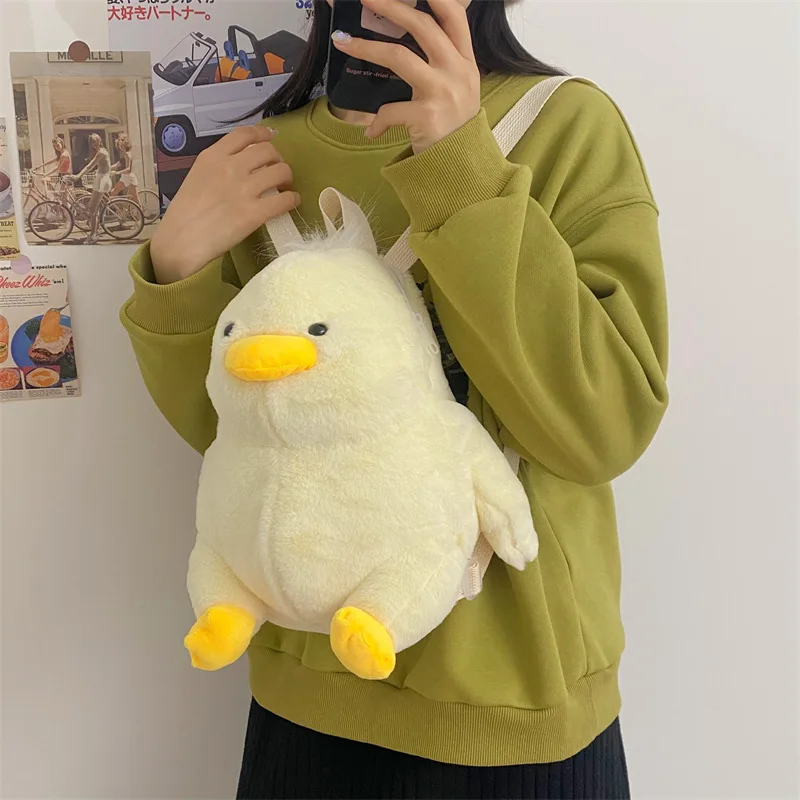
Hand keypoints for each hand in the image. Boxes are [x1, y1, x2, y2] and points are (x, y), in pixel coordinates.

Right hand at [150, 126, 298, 283]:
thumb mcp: (197, 176)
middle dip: (278, 159)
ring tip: (285, 188)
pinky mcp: (254, 213)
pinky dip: (292, 199)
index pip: (245, 134)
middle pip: (268, 151)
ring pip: (281, 171)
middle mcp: (230, 167)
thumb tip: (242, 164)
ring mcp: (243, 190)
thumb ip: (218, 166)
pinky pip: (284, 200)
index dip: (263, 134)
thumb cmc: (185, 213)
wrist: (180, 241)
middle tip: (277, 172)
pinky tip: (291, 202)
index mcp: (213, 156)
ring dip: (287, 178)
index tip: (272, 137)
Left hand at [331, 0, 479, 152]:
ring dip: (366, 48)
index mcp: (465, 62)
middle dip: (391, 7)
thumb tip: (404, 43)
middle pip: (423, 26)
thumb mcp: (458, 91)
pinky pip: (390, 109)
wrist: (463, 168)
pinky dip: (376, 121)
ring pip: (399, 57)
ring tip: (343, 43)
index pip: (454, 17)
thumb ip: (441, 65)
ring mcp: (443, 92)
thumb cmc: (453, 130)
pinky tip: (371, 131)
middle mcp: (458, 71)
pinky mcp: (427, 116)